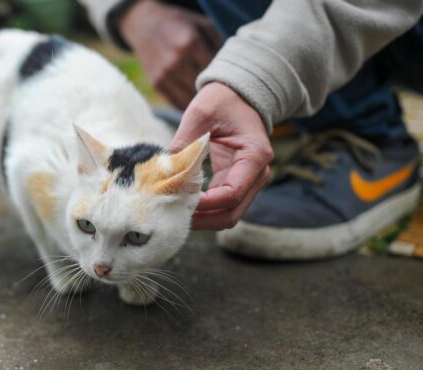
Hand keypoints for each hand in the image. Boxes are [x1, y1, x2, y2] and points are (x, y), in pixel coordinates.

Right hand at [119, 0, 222, 109]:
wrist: (145, 24)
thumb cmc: (181, 25)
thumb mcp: (203, 26)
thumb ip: (219, 45)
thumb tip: (233, 71)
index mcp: (191, 43)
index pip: (217, 72)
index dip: (226, 80)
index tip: (231, 83)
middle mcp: (177, 61)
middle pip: (204, 89)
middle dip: (215, 94)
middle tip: (223, 97)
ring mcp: (164, 74)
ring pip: (191, 101)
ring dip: (201, 104)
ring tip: (211, 103)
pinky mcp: (156, 84)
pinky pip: (177, 103)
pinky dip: (188, 106)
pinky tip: (196, 103)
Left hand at [170, 82, 273, 229]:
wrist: (238, 96)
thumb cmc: (222, 101)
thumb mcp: (201, 114)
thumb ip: (184, 142)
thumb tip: (164, 170)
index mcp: (254, 156)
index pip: (231, 194)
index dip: (205, 204)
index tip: (178, 200)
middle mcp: (258, 174)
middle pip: (231, 213)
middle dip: (202, 219)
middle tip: (172, 215)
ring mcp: (250, 182)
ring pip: (227, 215)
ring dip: (202, 218)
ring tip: (174, 211)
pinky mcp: (237, 183)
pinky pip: (221, 206)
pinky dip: (203, 209)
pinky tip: (181, 203)